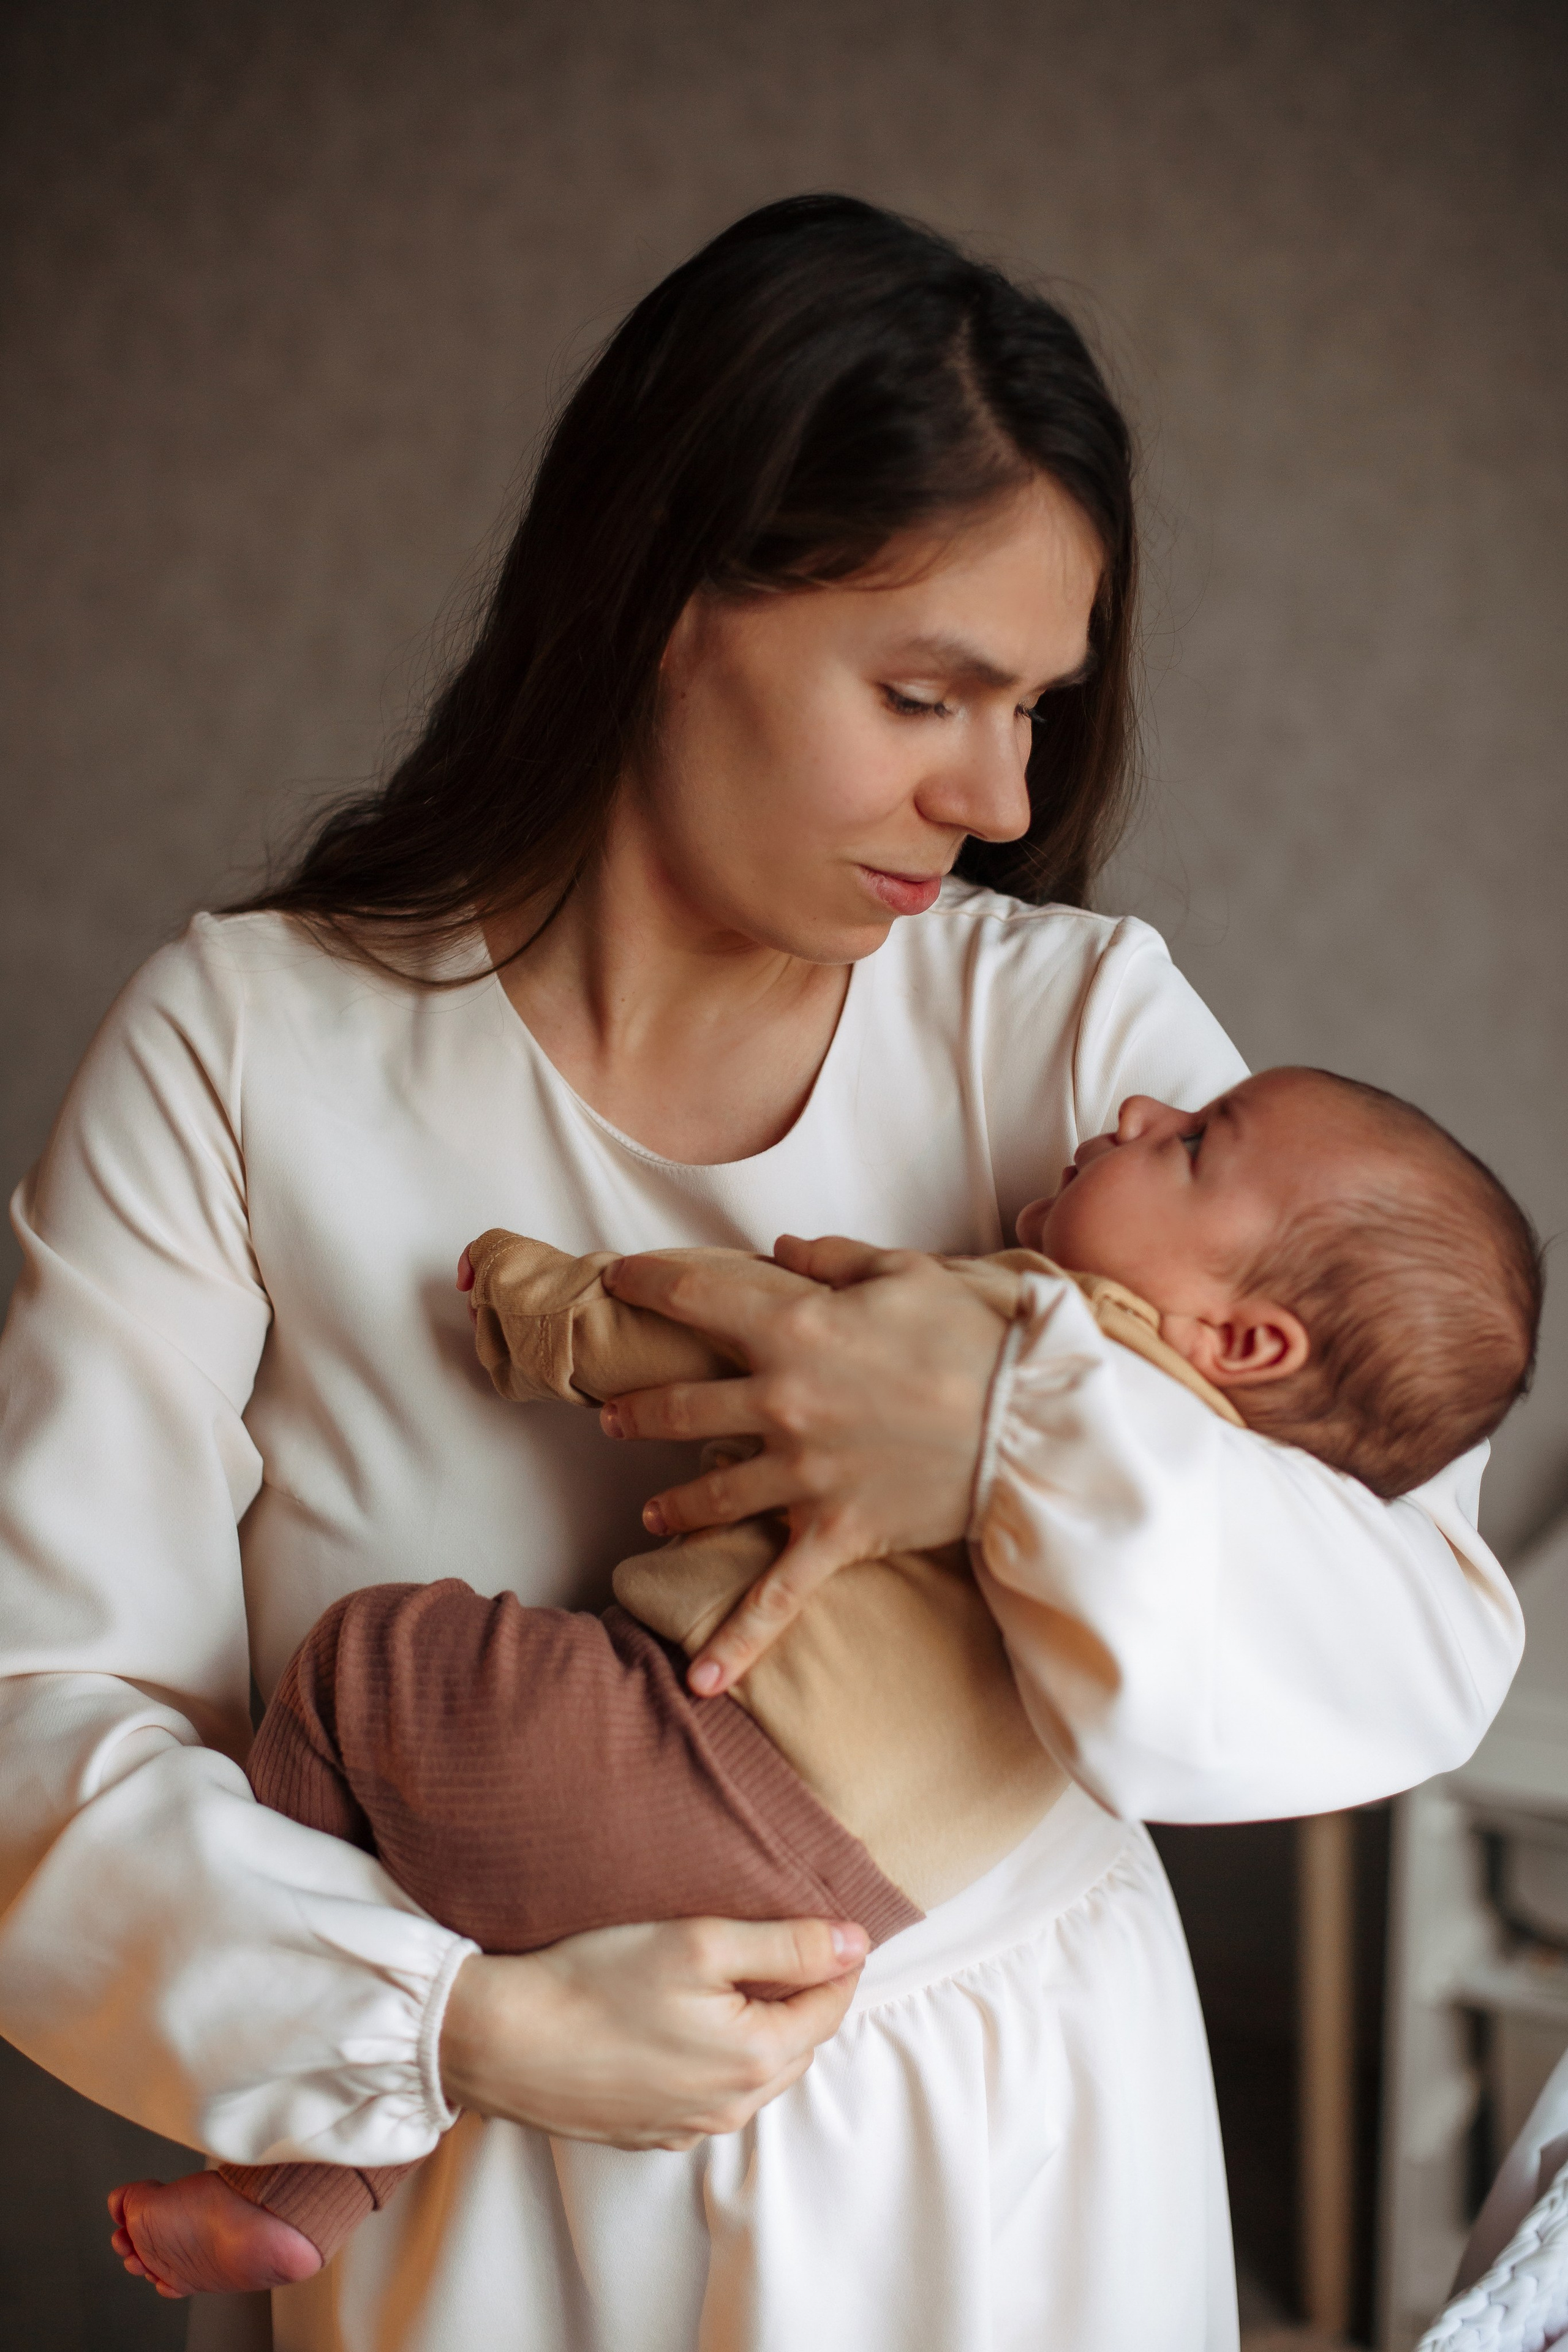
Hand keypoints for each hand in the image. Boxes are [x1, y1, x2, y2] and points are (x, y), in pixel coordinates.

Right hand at [438, 1914, 866, 2150]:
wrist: (504, 2040)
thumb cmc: (597, 1983)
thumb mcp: (701, 1942)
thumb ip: (787, 1944)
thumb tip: (855, 1942)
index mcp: (756, 2059)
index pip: (829, 2007)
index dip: (835, 1960)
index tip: (829, 1924)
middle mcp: (731, 2107)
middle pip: (797, 2044)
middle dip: (800, 1996)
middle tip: (778, 1944)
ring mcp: (688, 2127)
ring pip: (754, 2074)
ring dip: (757, 2029)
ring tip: (727, 1980)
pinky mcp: (649, 2133)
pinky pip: (707, 2095)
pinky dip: (713, 2059)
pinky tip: (679, 2024)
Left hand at [599, 1236, 1005, 1690]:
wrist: (1033, 1422)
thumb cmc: (976, 1339)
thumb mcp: (909, 1272)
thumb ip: (836, 1258)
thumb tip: (783, 1248)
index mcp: (793, 1328)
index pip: (693, 1297)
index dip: (645, 1283)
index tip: (617, 1280)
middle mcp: (782, 1401)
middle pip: (680, 1408)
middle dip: (637, 1414)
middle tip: (614, 1419)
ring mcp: (804, 1474)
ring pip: (711, 1496)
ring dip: (672, 1505)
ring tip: (650, 1513)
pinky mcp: (837, 1532)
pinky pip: (777, 1597)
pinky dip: (738, 1643)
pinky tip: (699, 1683)